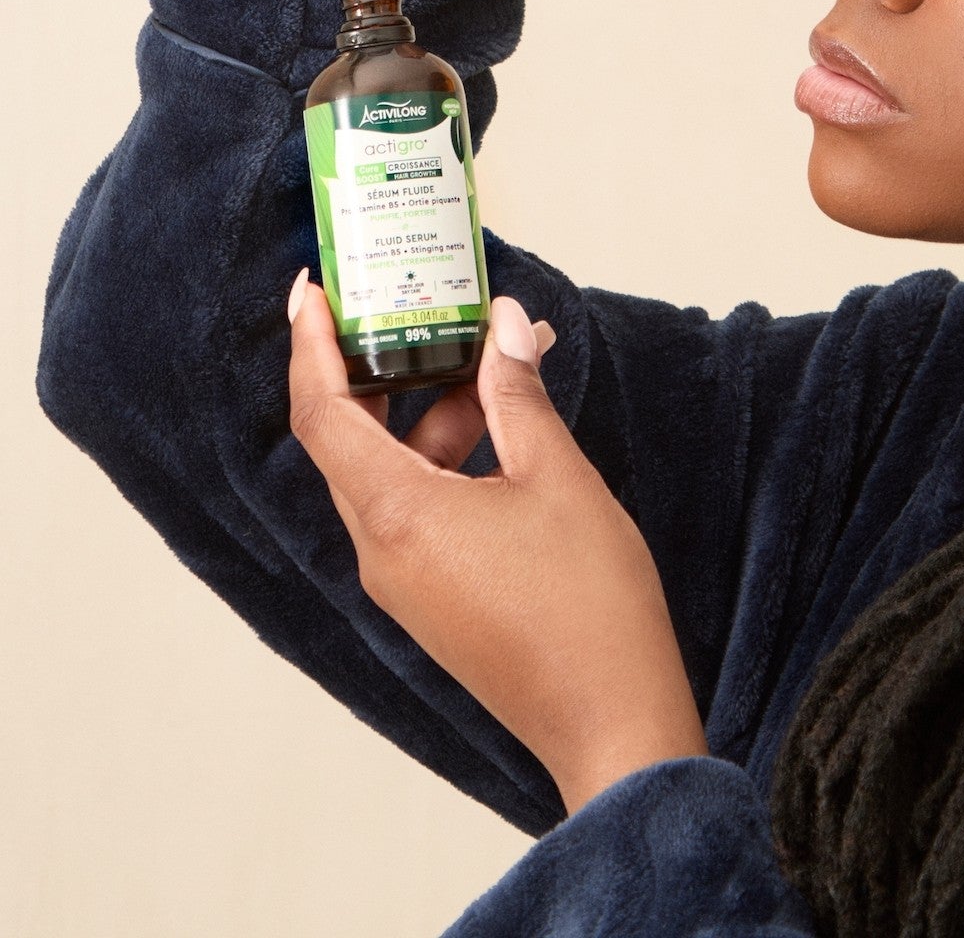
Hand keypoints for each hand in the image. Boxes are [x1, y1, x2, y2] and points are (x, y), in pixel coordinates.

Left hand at [285, 274, 707, 814]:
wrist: (610, 717)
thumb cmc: (588, 601)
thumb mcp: (557, 476)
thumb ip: (519, 394)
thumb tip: (503, 324)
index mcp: (397, 515)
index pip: (322, 413)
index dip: (310, 345)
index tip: (311, 290)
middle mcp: (382, 550)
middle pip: (352, 438)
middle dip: (386, 365)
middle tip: (422, 307)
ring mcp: (406, 580)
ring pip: (394, 472)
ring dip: (436, 411)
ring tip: (503, 361)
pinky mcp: (435, 598)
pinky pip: (419, 507)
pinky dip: (451, 456)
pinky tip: (508, 427)